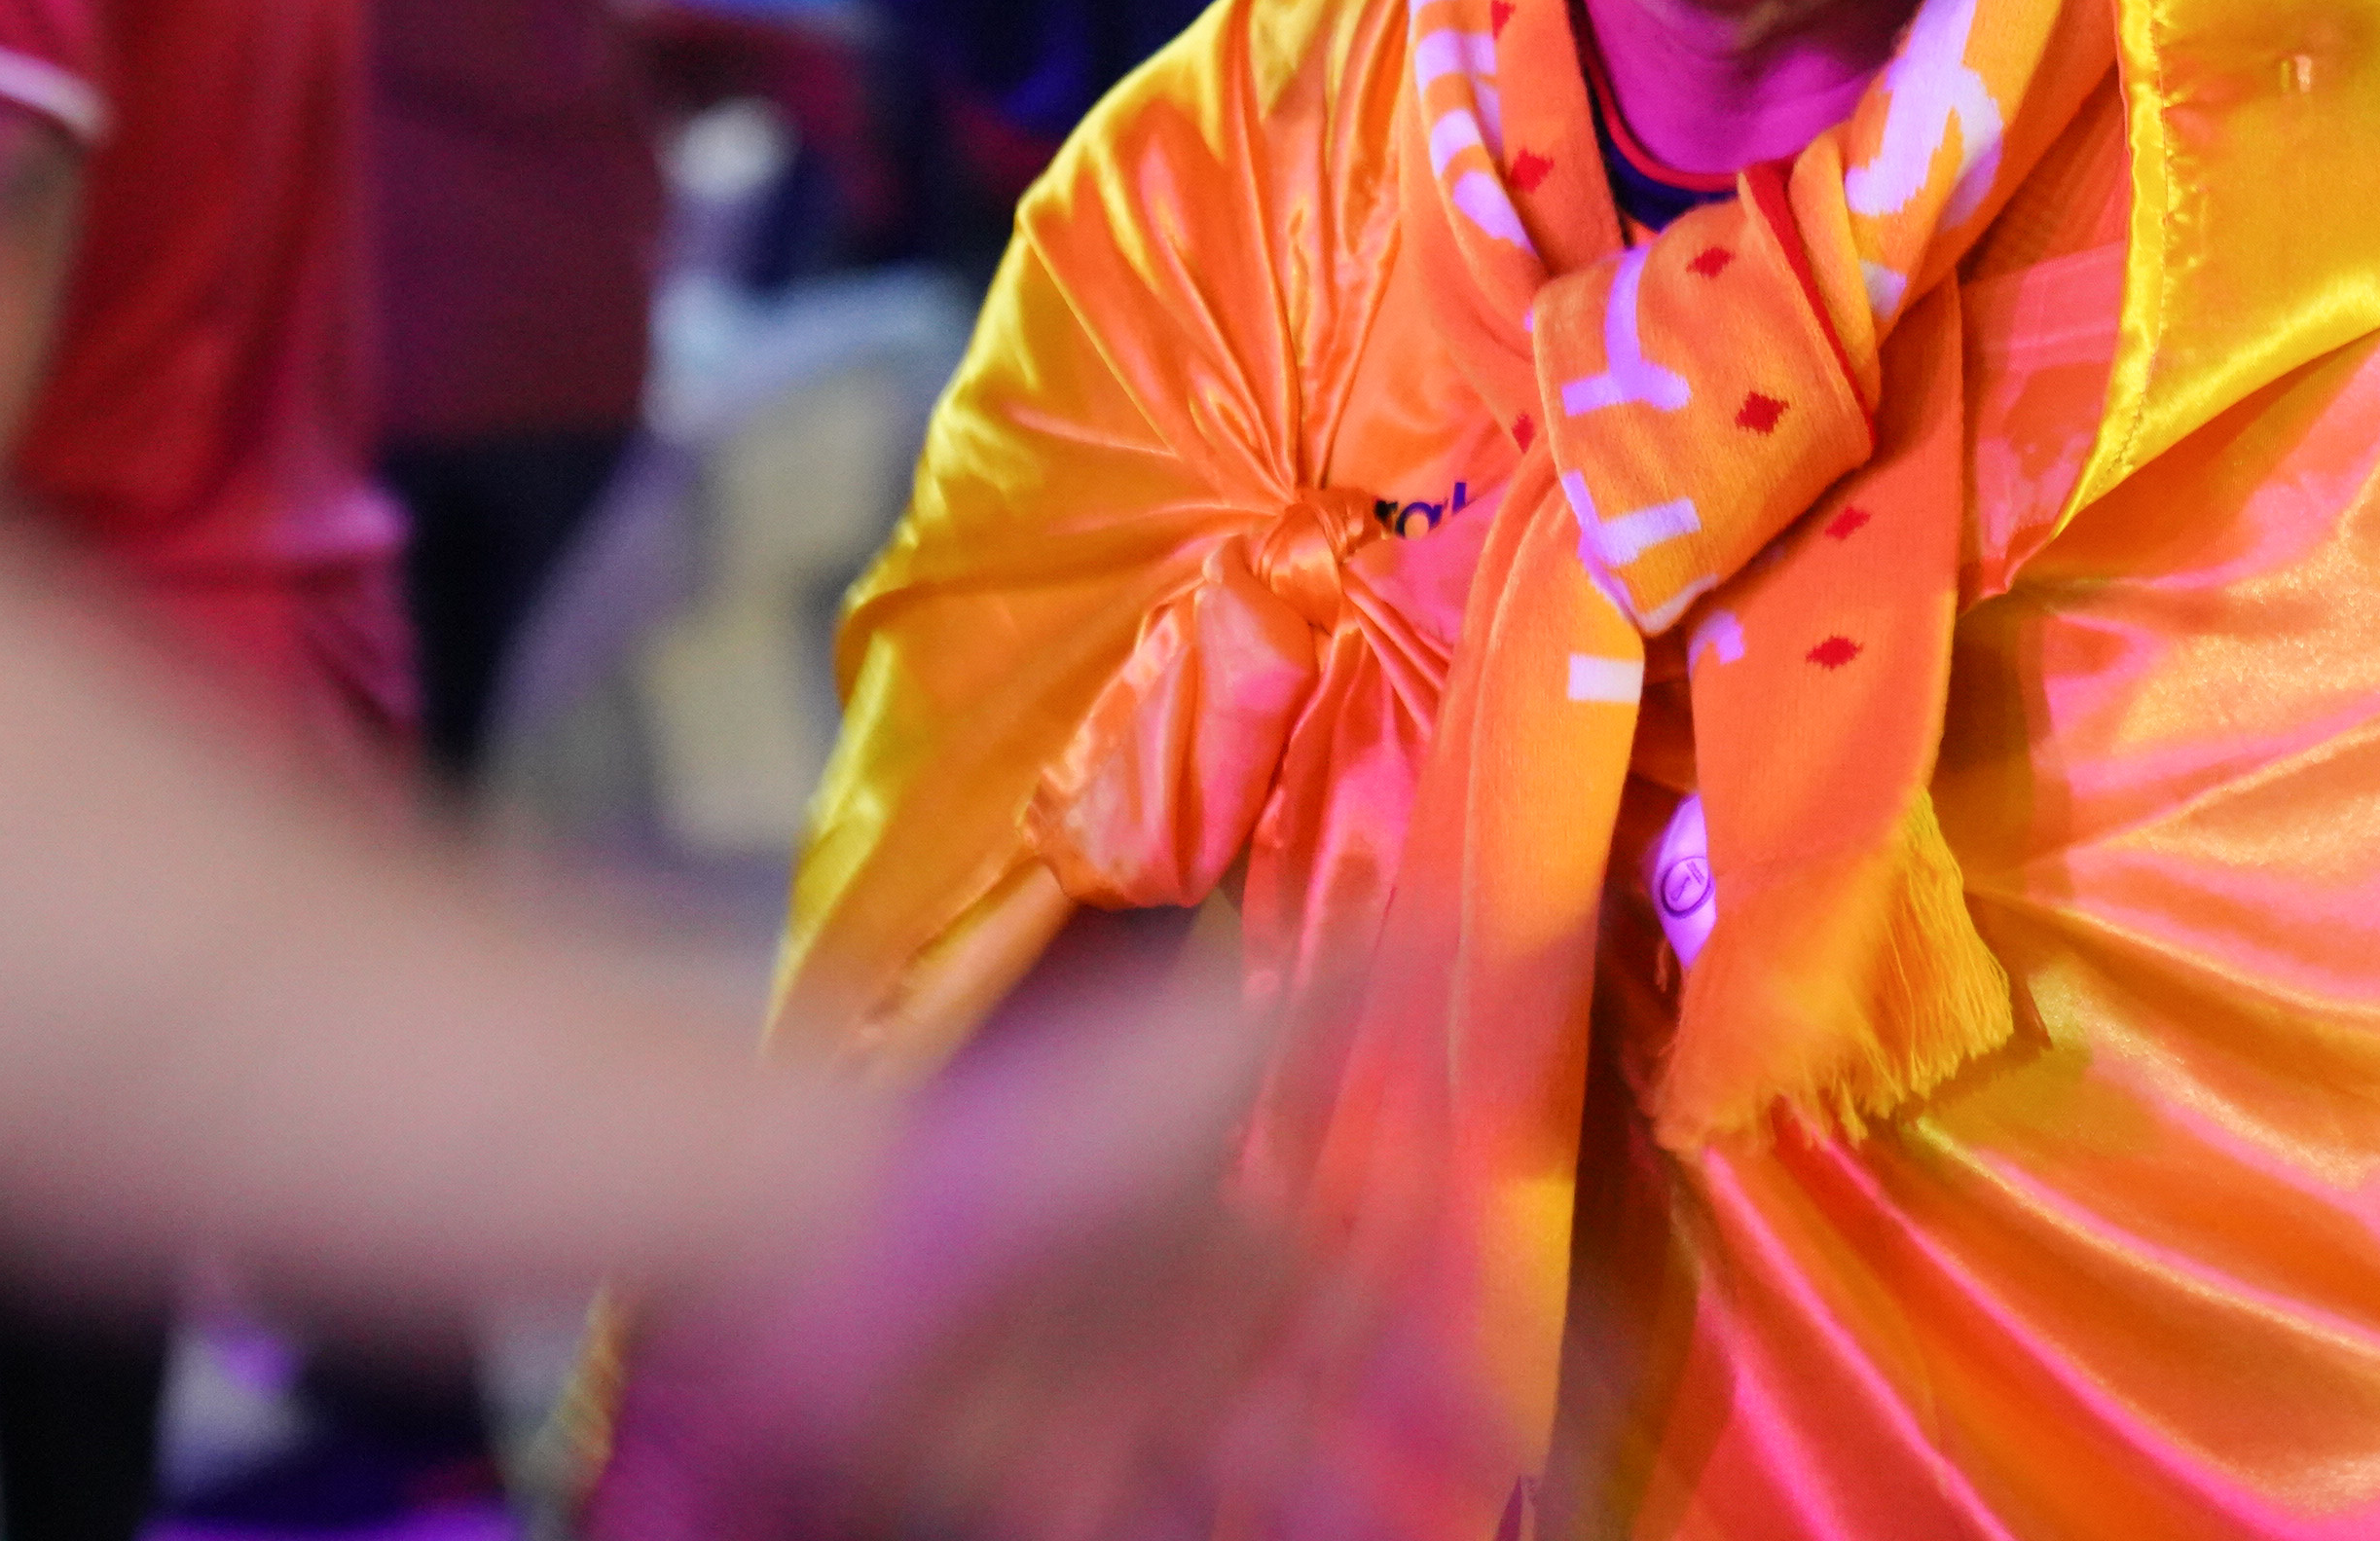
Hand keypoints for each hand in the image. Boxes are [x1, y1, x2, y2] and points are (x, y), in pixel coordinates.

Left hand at [605, 984, 1492, 1540]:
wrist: (851, 1226)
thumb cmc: (1044, 1135)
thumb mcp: (1211, 1046)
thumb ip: (1342, 992)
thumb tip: (1475, 903)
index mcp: (1223, 1225)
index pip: (1368, 1298)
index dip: (1450, 1349)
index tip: (1528, 1400)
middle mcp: (1179, 1318)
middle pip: (1316, 1404)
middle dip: (1400, 1456)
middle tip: (1486, 1494)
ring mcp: (1112, 1406)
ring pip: (1245, 1480)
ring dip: (1321, 1512)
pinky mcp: (1044, 1480)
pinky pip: (1139, 1525)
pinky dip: (1190, 1538)